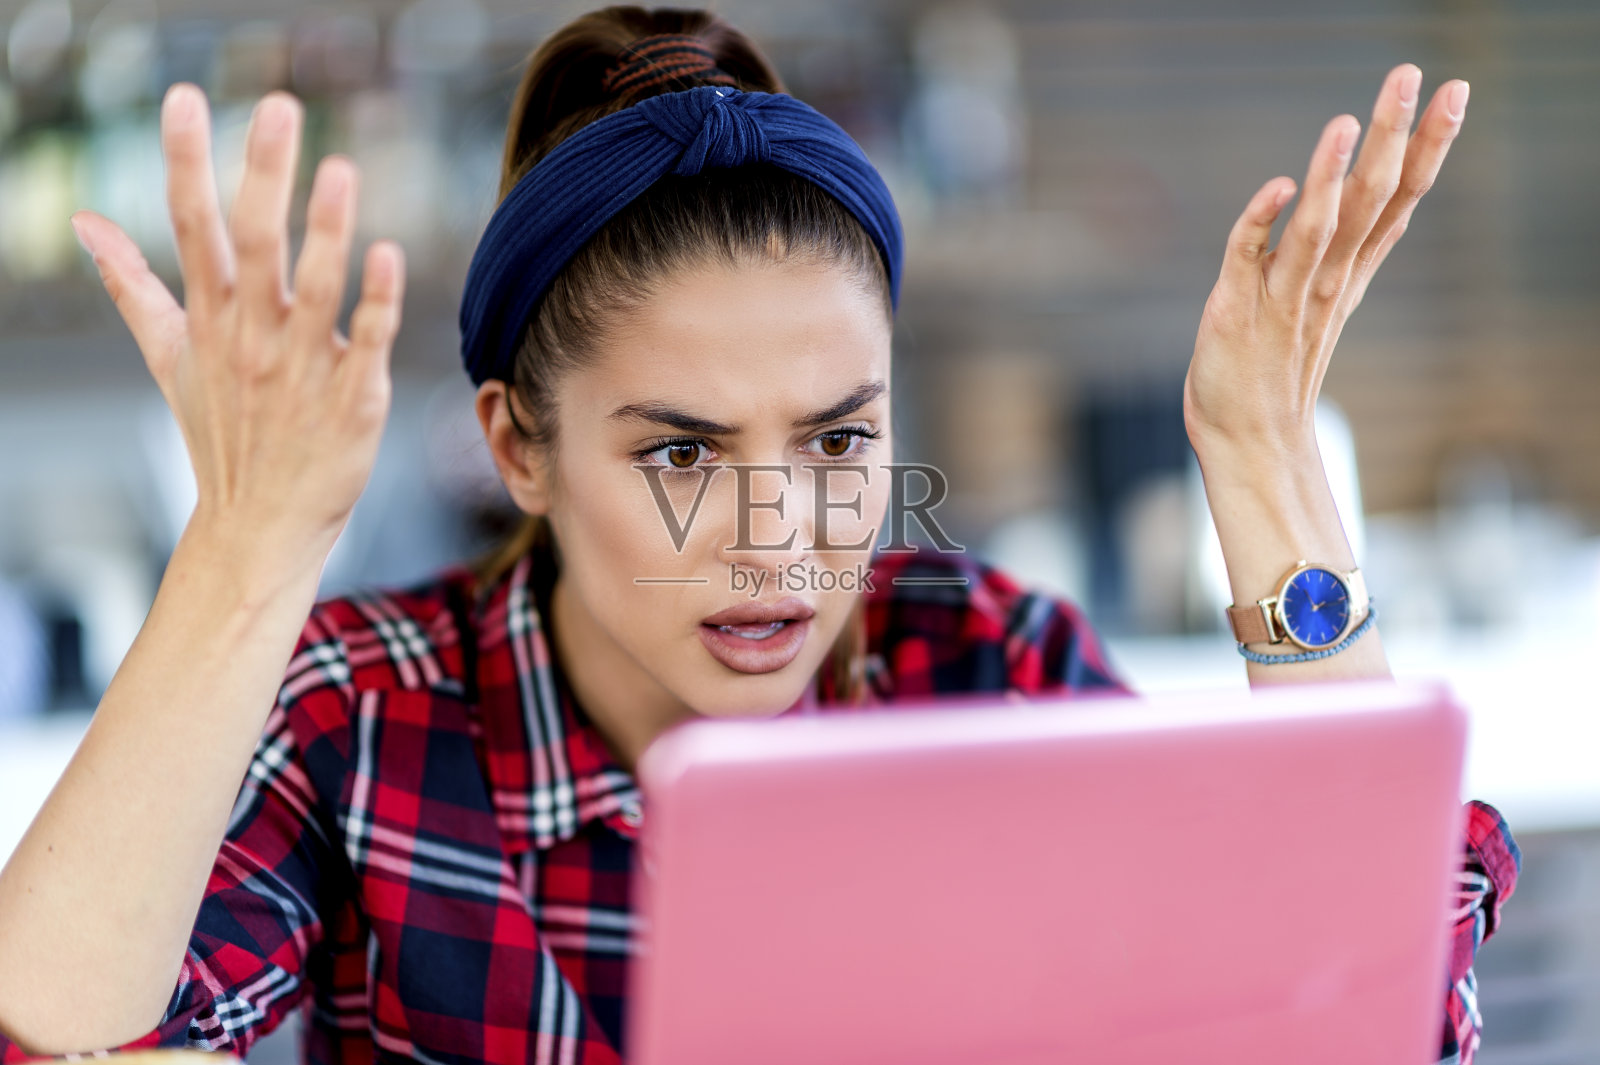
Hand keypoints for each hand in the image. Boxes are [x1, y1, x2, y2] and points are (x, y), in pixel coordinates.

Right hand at [70, 83, 404, 586]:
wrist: (259, 526)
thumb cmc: (222, 432)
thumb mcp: (168, 356)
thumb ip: (134, 285)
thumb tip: (87, 225)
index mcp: (212, 318)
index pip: (192, 228)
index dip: (187, 162)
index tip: (186, 99)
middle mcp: (254, 336)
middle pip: (255, 244)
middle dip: (264, 175)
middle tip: (279, 107)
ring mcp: (303, 368)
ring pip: (314, 289)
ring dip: (327, 230)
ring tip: (340, 168)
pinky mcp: (353, 398)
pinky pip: (366, 343)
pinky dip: (377, 302)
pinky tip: (389, 254)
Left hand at [1183, 64, 1467, 463]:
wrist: (1250, 440)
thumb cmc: (1277, 367)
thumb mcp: (1321, 299)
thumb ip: (1337, 248)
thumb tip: (1350, 193)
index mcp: (1349, 272)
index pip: (1397, 198)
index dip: (1425, 146)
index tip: (1452, 93)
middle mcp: (1326, 279)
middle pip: (1368, 199)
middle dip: (1390, 136)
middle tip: (1409, 76)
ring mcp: (1283, 294)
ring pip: (1317, 226)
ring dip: (1330, 175)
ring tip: (1346, 122)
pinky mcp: (1235, 308)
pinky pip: (1248, 256)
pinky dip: (1261, 221)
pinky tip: (1279, 186)